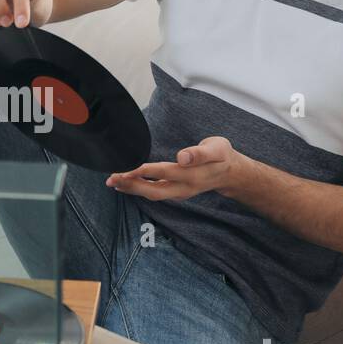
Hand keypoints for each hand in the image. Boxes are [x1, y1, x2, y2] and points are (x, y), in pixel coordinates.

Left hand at [106, 136, 242, 199]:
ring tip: (113, 182)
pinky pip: (154, 193)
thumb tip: (183, 157)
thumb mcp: (217, 149)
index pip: (164, 173)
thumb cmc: (221, 156)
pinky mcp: (175, 193)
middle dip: (131, 185)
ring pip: (152, 194)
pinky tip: (126, 184)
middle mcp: (184, 188)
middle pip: (153, 191)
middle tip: (112, 178)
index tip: (127, 167)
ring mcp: (179, 193)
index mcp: (192, 175)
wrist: (230, 173)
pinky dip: (139, 189)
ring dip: (132, 189)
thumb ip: (200, 153)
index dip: (145, 171)